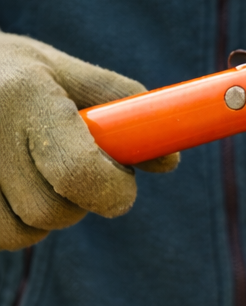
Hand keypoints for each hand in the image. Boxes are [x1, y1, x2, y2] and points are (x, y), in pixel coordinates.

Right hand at [0, 34, 178, 249]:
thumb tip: (168, 160)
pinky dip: (6, 222)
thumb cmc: (8, 71)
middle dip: (75, 200)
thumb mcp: (62, 71)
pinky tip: (2, 185)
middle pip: (50, 211)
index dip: (111, 190)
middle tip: (69, 170)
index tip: (119, 185)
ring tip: (27, 172)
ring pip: (20, 234)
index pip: (79, 173)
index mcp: (24, 95)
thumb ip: (120, 105)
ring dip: (37, 216)